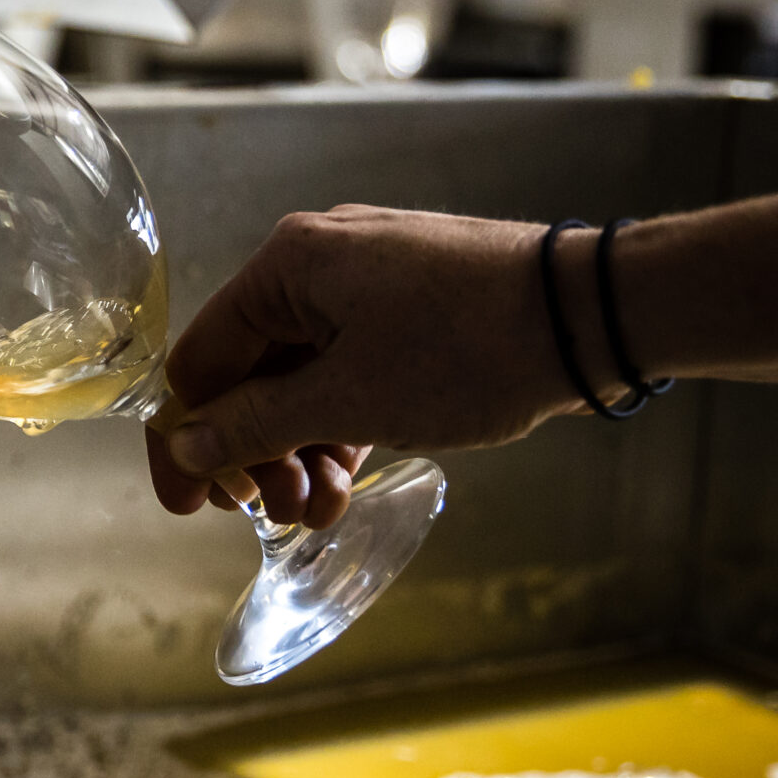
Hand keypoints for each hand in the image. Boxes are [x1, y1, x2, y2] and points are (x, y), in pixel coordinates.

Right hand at [146, 206, 580, 523]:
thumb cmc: (468, 348)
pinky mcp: (407, 308)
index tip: (190, 508)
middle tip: (274, 514)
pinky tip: (347, 480)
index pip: (200, 361)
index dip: (187, 440)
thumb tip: (186, 446)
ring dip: (300, 451)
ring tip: (321, 509)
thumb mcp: (348, 400)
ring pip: (300, 380)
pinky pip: (346, 371)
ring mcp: (366, 284)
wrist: (591, 315)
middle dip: (256, 454)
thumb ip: (255, 425)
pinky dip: (341, 425)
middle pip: (248, 374)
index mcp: (286, 266)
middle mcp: (316, 263)